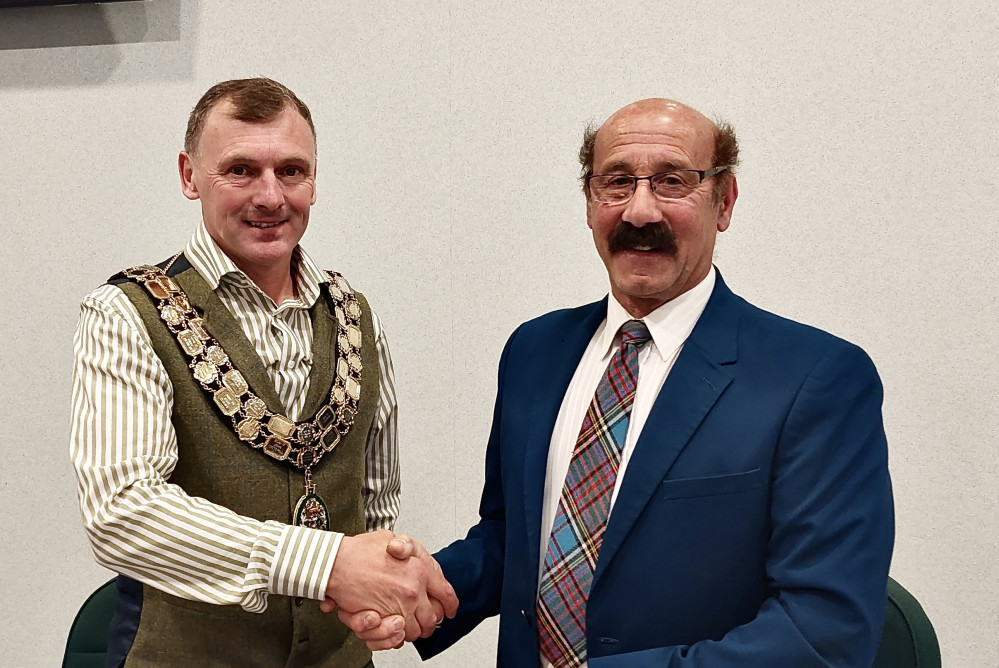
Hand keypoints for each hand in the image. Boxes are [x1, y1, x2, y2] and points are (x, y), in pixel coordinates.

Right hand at [322, 530, 456, 645]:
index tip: (451, 608)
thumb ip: (407, 547)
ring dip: (413, 630)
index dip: (450, 604)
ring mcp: (397, 607)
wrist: (335, 563)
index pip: (446, 593)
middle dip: (432, 621)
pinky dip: (395, 637)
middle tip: (428, 619)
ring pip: (415, 631)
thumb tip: (412, 554)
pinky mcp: (381, 620)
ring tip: (409, 624)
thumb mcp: (390, 538)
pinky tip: (394, 629)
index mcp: (419, 571)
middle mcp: (411, 591)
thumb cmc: (358, 551)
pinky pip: (396, 637)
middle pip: (433, 618)